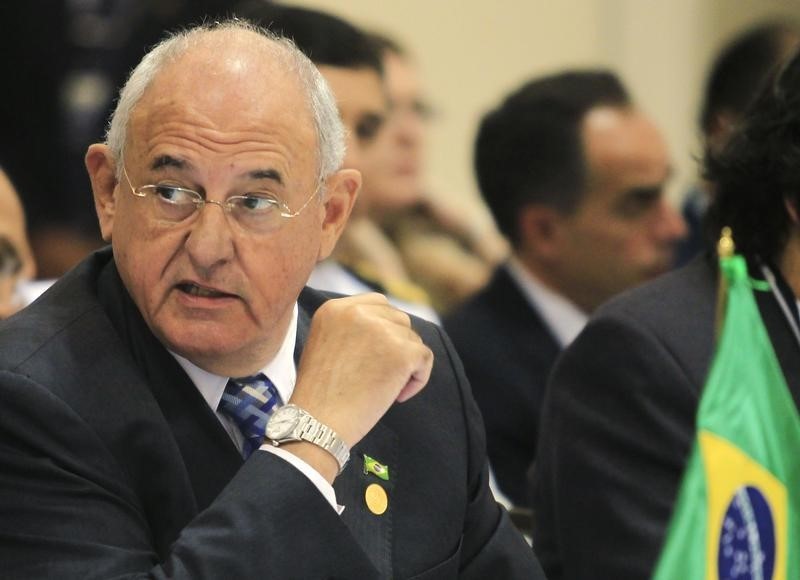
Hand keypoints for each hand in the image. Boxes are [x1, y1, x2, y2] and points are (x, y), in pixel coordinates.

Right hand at [291, 293, 432, 450]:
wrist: (318, 423)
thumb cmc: (320, 394)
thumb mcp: (324, 344)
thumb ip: (351, 328)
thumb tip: (389, 326)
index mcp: (335, 308)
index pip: (377, 304)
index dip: (384, 329)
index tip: (377, 355)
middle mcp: (358, 312)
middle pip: (398, 319)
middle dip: (397, 345)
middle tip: (381, 375)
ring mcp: (381, 330)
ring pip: (412, 338)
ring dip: (406, 363)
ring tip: (384, 389)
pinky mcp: (402, 351)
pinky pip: (424, 358)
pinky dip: (417, 379)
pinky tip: (397, 396)